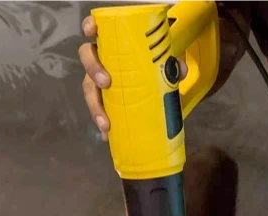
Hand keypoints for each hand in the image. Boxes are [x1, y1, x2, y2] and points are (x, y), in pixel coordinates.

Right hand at [79, 15, 185, 140]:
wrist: (155, 85)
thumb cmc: (153, 66)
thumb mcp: (163, 64)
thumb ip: (172, 65)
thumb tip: (180, 70)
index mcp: (113, 44)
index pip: (95, 29)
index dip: (90, 28)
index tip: (92, 32)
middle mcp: (102, 59)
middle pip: (87, 58)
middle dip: (93, 69)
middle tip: (106, 83)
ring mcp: (99, 79)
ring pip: (89, 88)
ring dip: (95, 106)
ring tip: (105, 123)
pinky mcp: (103, 99)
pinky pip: (98, 109)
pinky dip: (101, 122)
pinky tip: (106, 135)